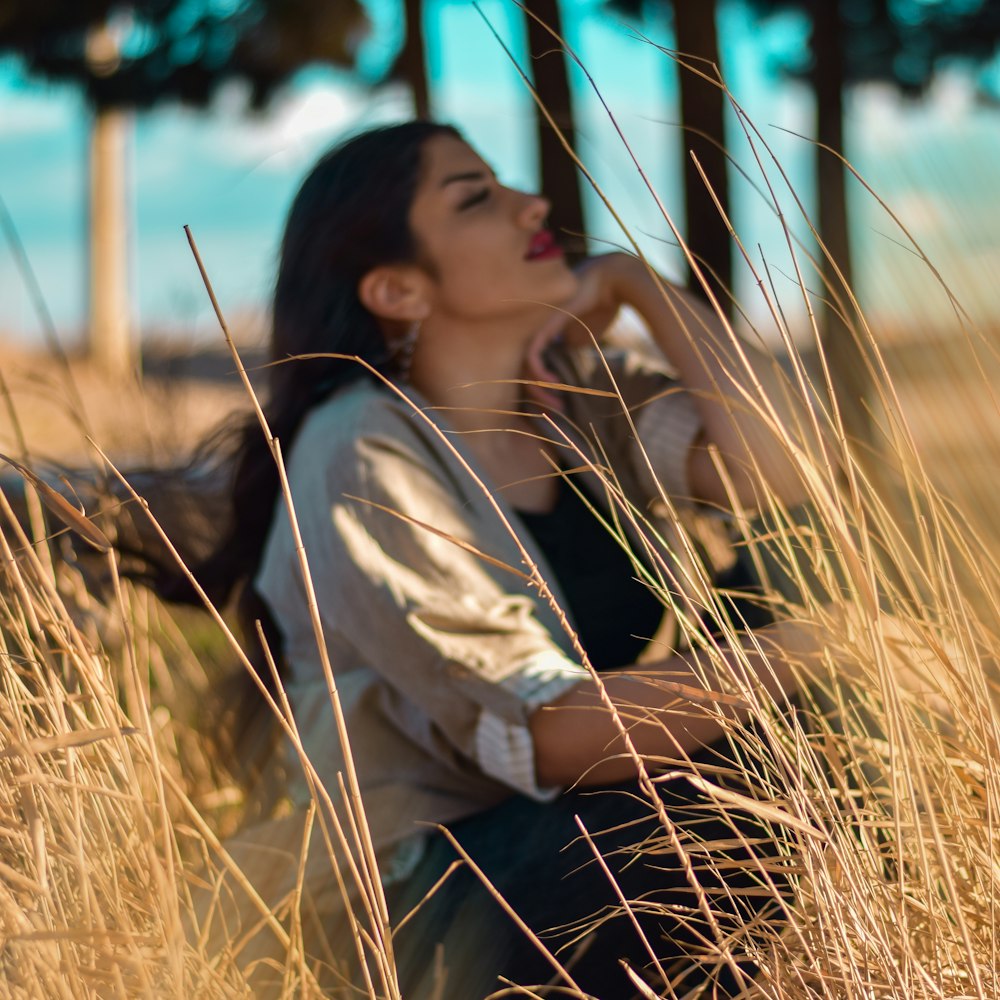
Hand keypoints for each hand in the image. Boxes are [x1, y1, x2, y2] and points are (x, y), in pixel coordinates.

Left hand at [522, 254, 642, 411]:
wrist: (611, 282)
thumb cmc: (600, 304)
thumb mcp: (582, 334)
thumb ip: (568, 346)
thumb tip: (561, 360)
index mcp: (541, 330)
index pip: (532, 364)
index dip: (541, 385)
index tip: (557, 401)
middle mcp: (534, 329)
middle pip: (524, 368)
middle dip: (538, 394)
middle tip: (554, 411)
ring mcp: (535, 327)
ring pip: (524, 367)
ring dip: (540, 390)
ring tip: (556, 405)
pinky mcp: (541, 327)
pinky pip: (532, 357)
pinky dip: (540, 375)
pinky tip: (554, 384)